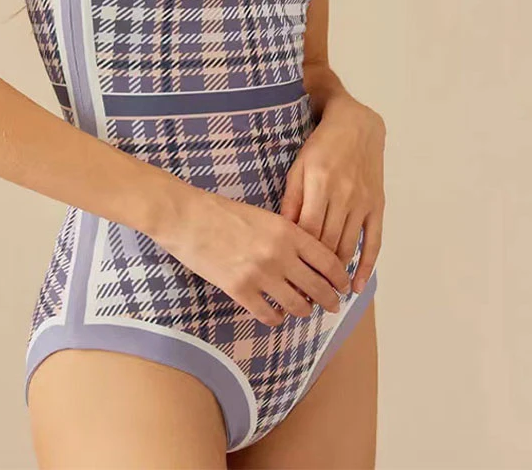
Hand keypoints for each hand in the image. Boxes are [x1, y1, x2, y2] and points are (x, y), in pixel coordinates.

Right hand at [154, 187, 352, 326]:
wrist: (188, 218)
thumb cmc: (224, 213)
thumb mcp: (265, 216)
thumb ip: (289, 236)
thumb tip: (310, 262)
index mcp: (288, 231)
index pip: (329, 261)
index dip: (341, 278)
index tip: (344, 285)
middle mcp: (279, 255)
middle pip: (319, 287)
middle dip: (330, 300)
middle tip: (332, 305)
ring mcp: (260, 275)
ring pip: (298, 306)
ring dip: (305, 311)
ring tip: (305, 310)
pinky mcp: (240, 291)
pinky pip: (269, 316)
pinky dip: (277, 319)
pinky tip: (276, 315)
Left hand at [279, 92, 385, 293]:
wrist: (357, 125)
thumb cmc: (321, 146)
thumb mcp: (298, 166)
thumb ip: (291, 199)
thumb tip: (284, 234)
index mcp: (319, 184)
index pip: (307, 231)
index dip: (298, 258)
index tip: (288, 277)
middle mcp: (343, 195)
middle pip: (327, 244)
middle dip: (315, 272)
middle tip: (303, 295)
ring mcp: (363, 202)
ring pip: (348, 246)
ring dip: (336, 273)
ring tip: (323, 294)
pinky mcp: (377, 205)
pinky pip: (373, 241)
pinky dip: (366, 266)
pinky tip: (357, 284)